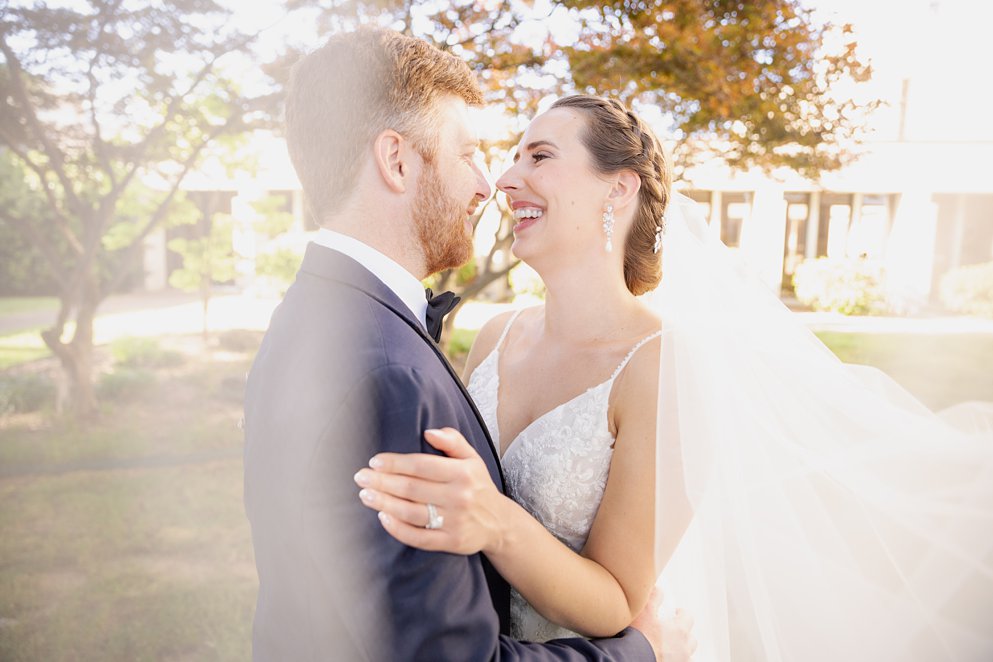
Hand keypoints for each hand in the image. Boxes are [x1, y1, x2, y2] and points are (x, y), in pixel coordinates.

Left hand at [353, 427, 508, 553]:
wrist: (498, 522)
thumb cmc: (478, 486)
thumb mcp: (472, 458)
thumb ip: (453, 441)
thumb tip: (429, 431)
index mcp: (463, 472)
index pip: (422, 465)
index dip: (396, 463)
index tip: (375, 461)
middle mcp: (459, 496)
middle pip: (412, 488)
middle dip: (382, 482)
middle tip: (360, 477)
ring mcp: (455, 521)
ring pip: (412, 512)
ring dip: (384, 503)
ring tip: (365, 495)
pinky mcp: (451, 541)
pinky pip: (419, 537)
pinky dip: (398, 529)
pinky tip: (383, 517)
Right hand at [631, 589, 696, 661]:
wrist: (634, 660)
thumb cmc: (639, 639)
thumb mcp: (644, 612)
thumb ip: (654, 597)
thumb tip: (658, 589)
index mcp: (679, 630)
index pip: (688, 616)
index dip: (681, 613)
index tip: (676, 612)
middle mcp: (684, 648)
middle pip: (691, 638)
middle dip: (683, 634)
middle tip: (671, 632)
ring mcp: (681, 661)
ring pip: (686, 654)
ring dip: (680, 650)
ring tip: (667, 649)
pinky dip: (675, 660)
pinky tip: (663, 658)